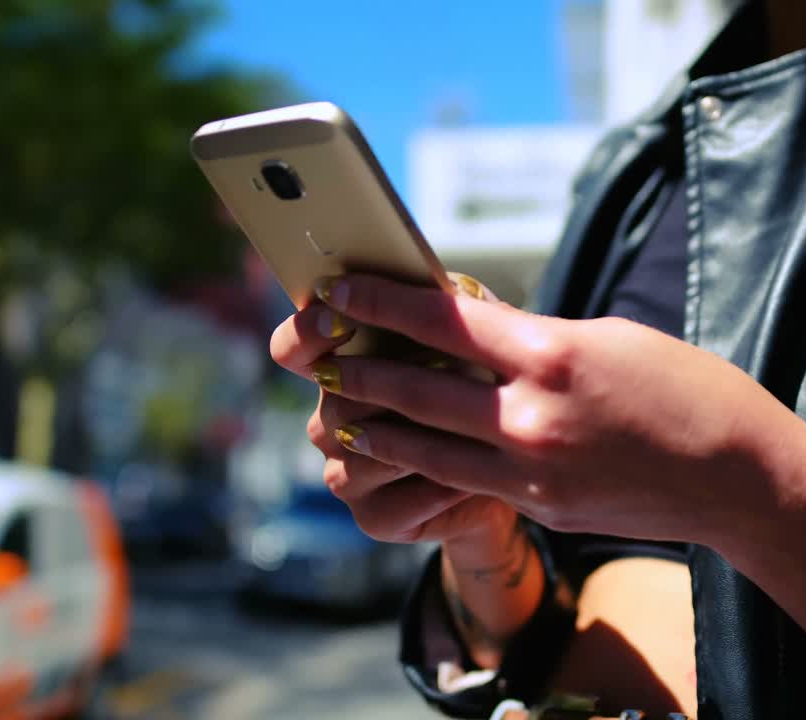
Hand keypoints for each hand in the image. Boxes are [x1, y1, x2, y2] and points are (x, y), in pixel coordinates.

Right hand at [269, 291, 514, 545]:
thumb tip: (442, 284)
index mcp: (341, 368)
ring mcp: (347, 474)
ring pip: (361, 452)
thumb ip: (450, 308)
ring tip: (474, 424)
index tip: (338, 318)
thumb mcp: (475, 335)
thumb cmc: (486, 389)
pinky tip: (476, 474)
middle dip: (393, 386)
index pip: (294, 348)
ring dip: (420, 436)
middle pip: (333, 401)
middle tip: (452, 369)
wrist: (512, 472)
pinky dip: (437, 485)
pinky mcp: (374, 518)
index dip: (307, 332)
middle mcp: (330, 422)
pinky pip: (394, 501)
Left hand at [301, 273, 805, 547]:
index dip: (380, 304)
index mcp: (552, 354)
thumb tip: (476, 331)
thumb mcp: (608, 339)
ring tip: (341, 413)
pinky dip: (423, 465)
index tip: (339, 290)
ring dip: (374, 428)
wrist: (738, 477)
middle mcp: (531, 415)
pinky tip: (401, 453)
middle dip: (358, 370)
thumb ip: (534, 338)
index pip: (442, 322)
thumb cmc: (686, 390)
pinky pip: (462, 482)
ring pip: (423, 448)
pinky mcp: (538, 506)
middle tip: (318, 354)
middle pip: (415, 391)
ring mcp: (531, 470)